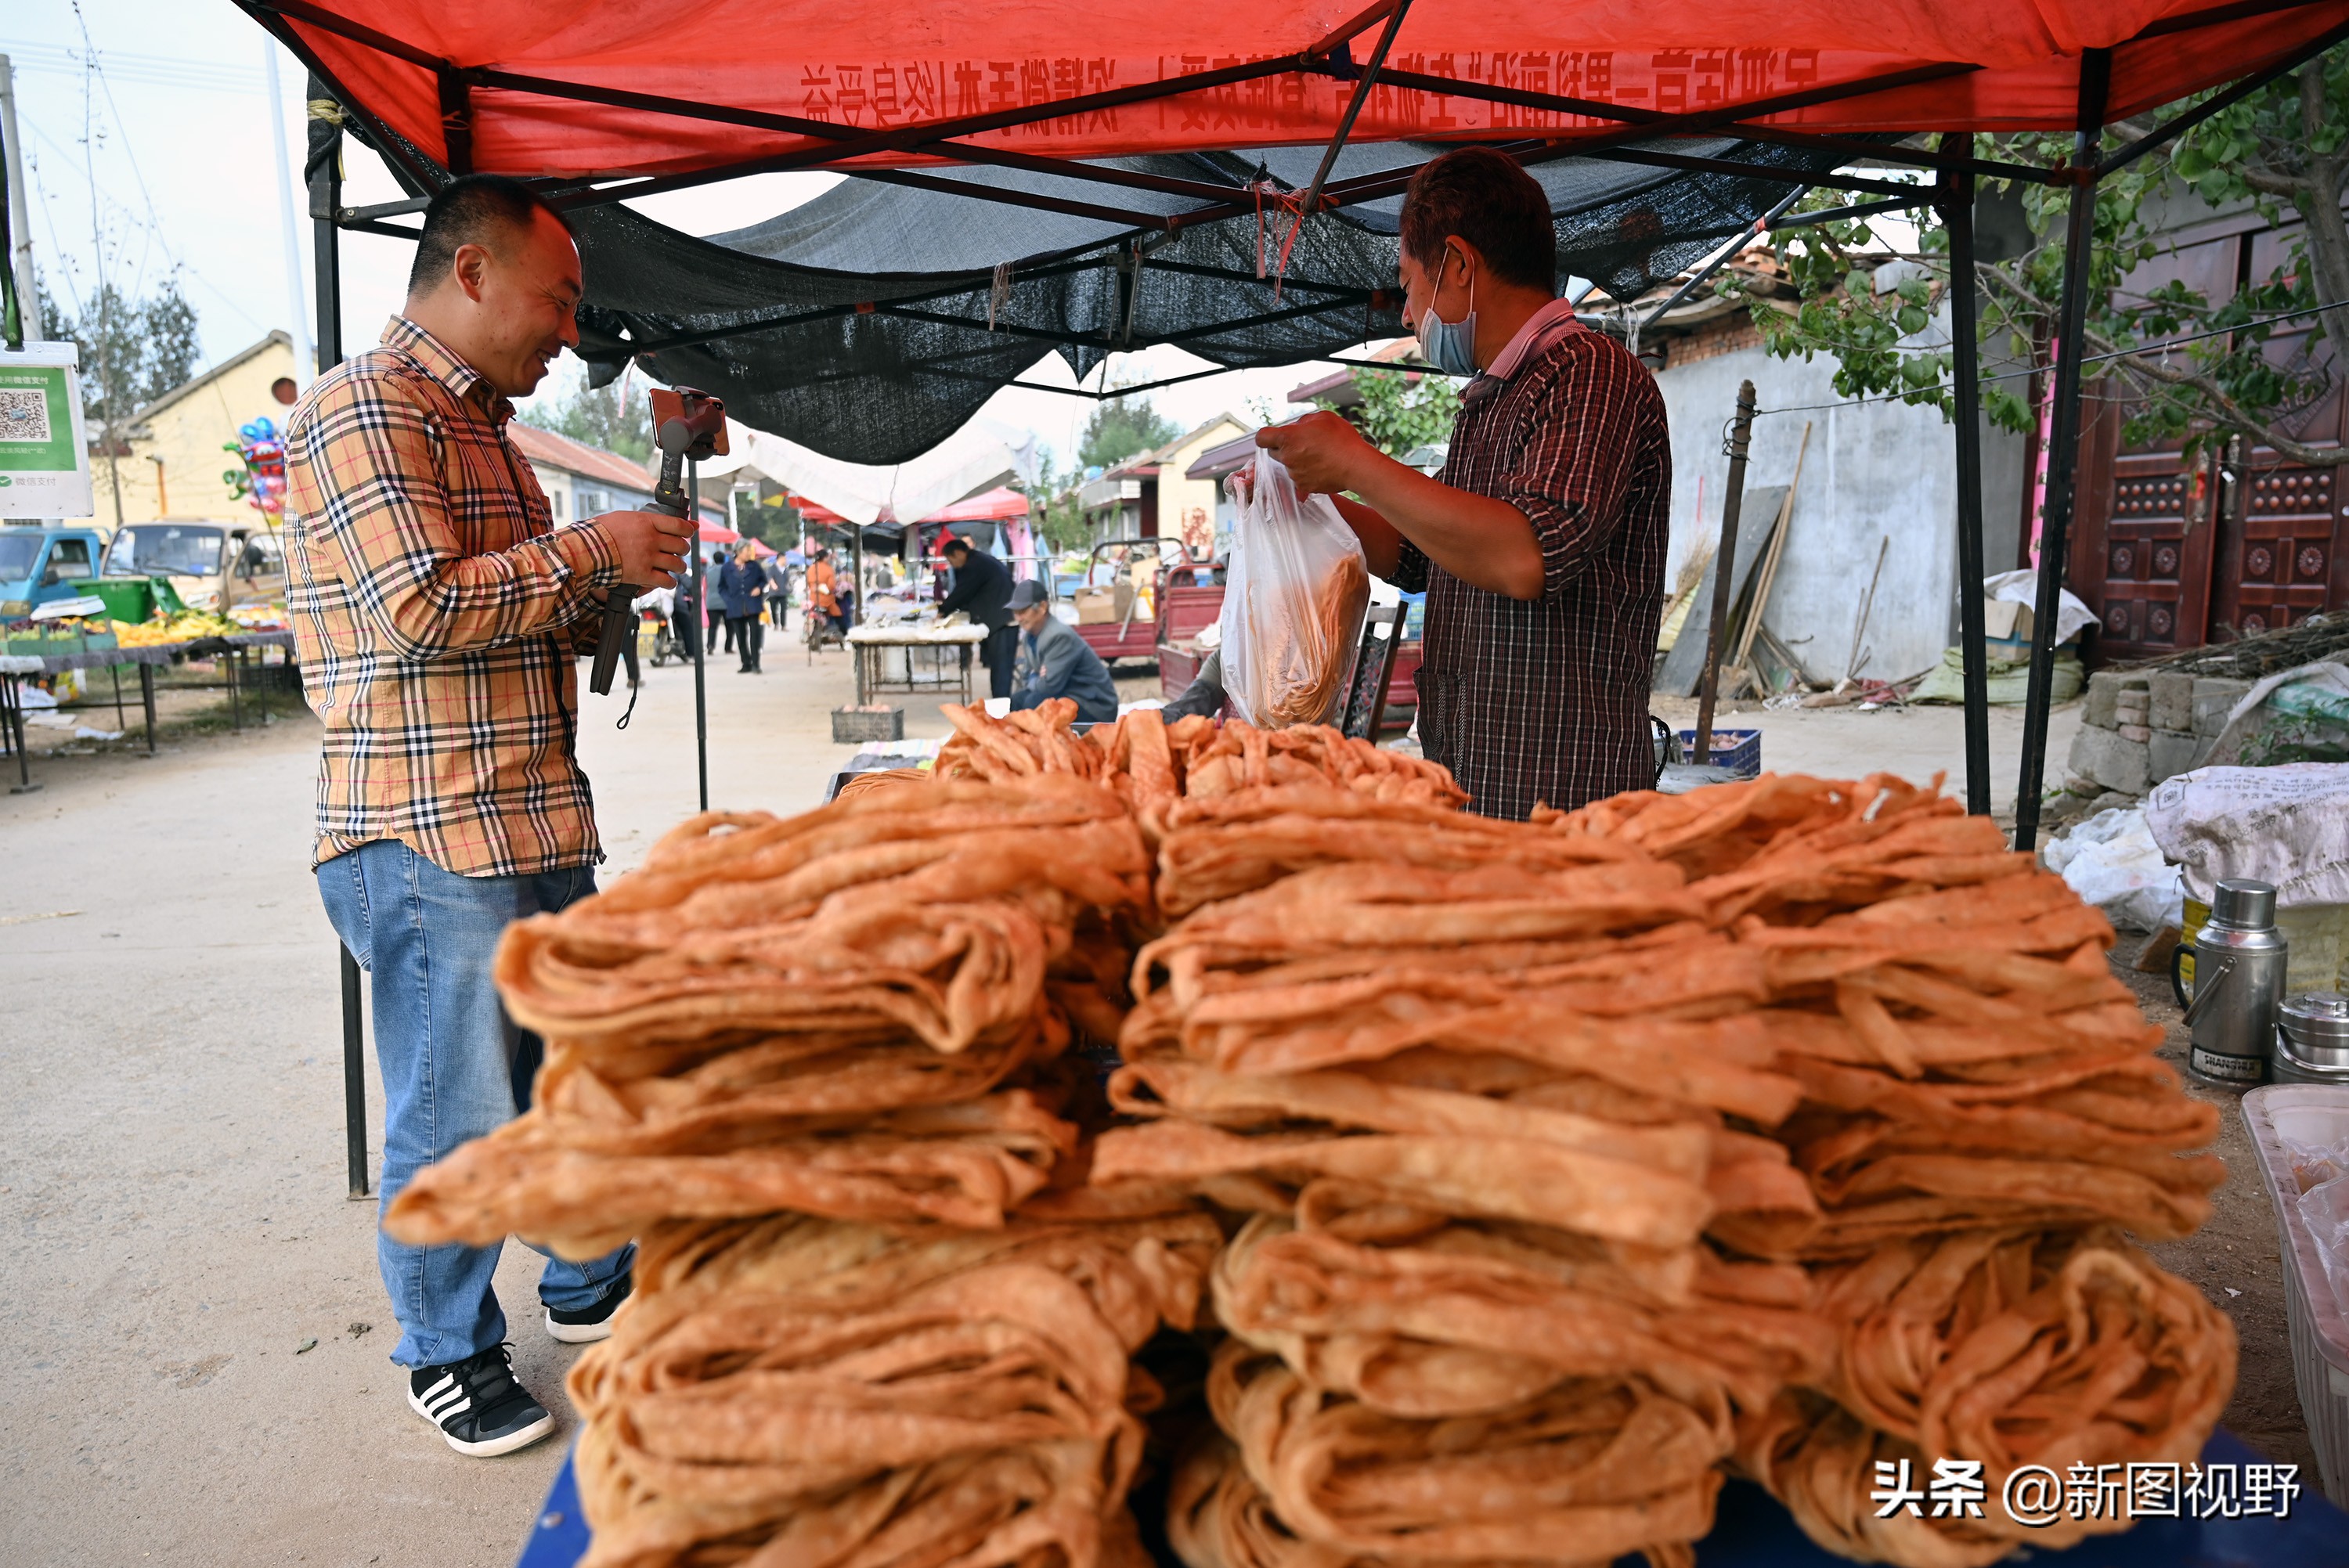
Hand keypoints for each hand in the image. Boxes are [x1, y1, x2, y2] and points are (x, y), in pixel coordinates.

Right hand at [599, 509, 691, 585]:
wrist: (587, 549)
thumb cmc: (601, 531)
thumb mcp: (625, 517)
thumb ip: (647, 519)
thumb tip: (659, 519)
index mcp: (648, 522)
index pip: (679, 525)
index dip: (688, 530)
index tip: (689, 532)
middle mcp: (651, 539)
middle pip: (681, 545)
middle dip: (683, 549)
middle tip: (678, 551)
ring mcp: (648, 557)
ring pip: (677, 564)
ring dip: (679, 567)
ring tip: (676, 567)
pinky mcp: (643, 575)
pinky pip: (666, 581)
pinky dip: (670, 582)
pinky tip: (667, 580)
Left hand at [1256, 411, 1375, 496]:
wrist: (1356, 465)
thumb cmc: (1341, 439)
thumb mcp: (1323, 418)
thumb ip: (1303, 422)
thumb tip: (1297, 427)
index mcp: (1287, 438)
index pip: (1261, 438)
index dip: (1267, 436)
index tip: (1275, 437)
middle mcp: (1287, 457)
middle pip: (1273, 452)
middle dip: (1284, 448)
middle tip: (1302, 444)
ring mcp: (1294, 474)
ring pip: (1288, 466)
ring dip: (1297, 461)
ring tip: (1318, 456)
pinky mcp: (1304, 486)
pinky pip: (1300, 478)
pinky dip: (1307, 473)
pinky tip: (1322, 467)